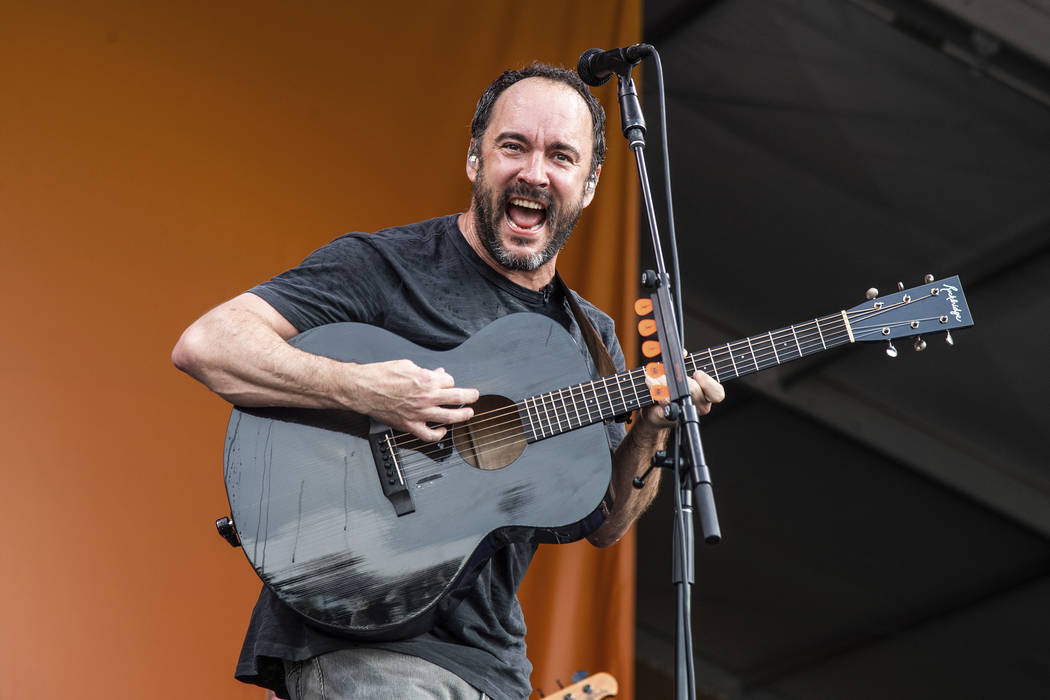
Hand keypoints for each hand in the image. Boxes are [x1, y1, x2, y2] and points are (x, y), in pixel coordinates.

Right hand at [346, 360, 478, 441]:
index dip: (449, 380)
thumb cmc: (380, 375)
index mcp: (426, 379)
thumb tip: (435, 373)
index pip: (449, 380)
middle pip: (457, 397)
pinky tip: (443, 431)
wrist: (362, 389)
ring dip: (463, 415)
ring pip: (449, 417)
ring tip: (468, 413)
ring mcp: (419, 413)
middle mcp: (426, 397)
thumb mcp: (406, 365)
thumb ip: (424, 371)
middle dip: (470, 396)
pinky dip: (439, 434)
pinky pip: (429, 435)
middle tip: (474, 396)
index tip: (446, 381)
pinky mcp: (410, 425)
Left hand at [639, 368, 724, 427]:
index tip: (697, 373)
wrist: (655, 408)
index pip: (717, 394)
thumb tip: (683, 353)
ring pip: (678, 397)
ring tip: (654, 375)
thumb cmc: (672, 387)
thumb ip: (684, 360)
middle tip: (669, 371)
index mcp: (706, 394)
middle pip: (695, 391)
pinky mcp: (668, 415)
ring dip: (664, 382)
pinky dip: (656, 391)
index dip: (709, 384)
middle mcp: (698, 405)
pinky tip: (651, 384)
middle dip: (680, 378)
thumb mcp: (681, 370)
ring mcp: (684, 411)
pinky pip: (664, 403)